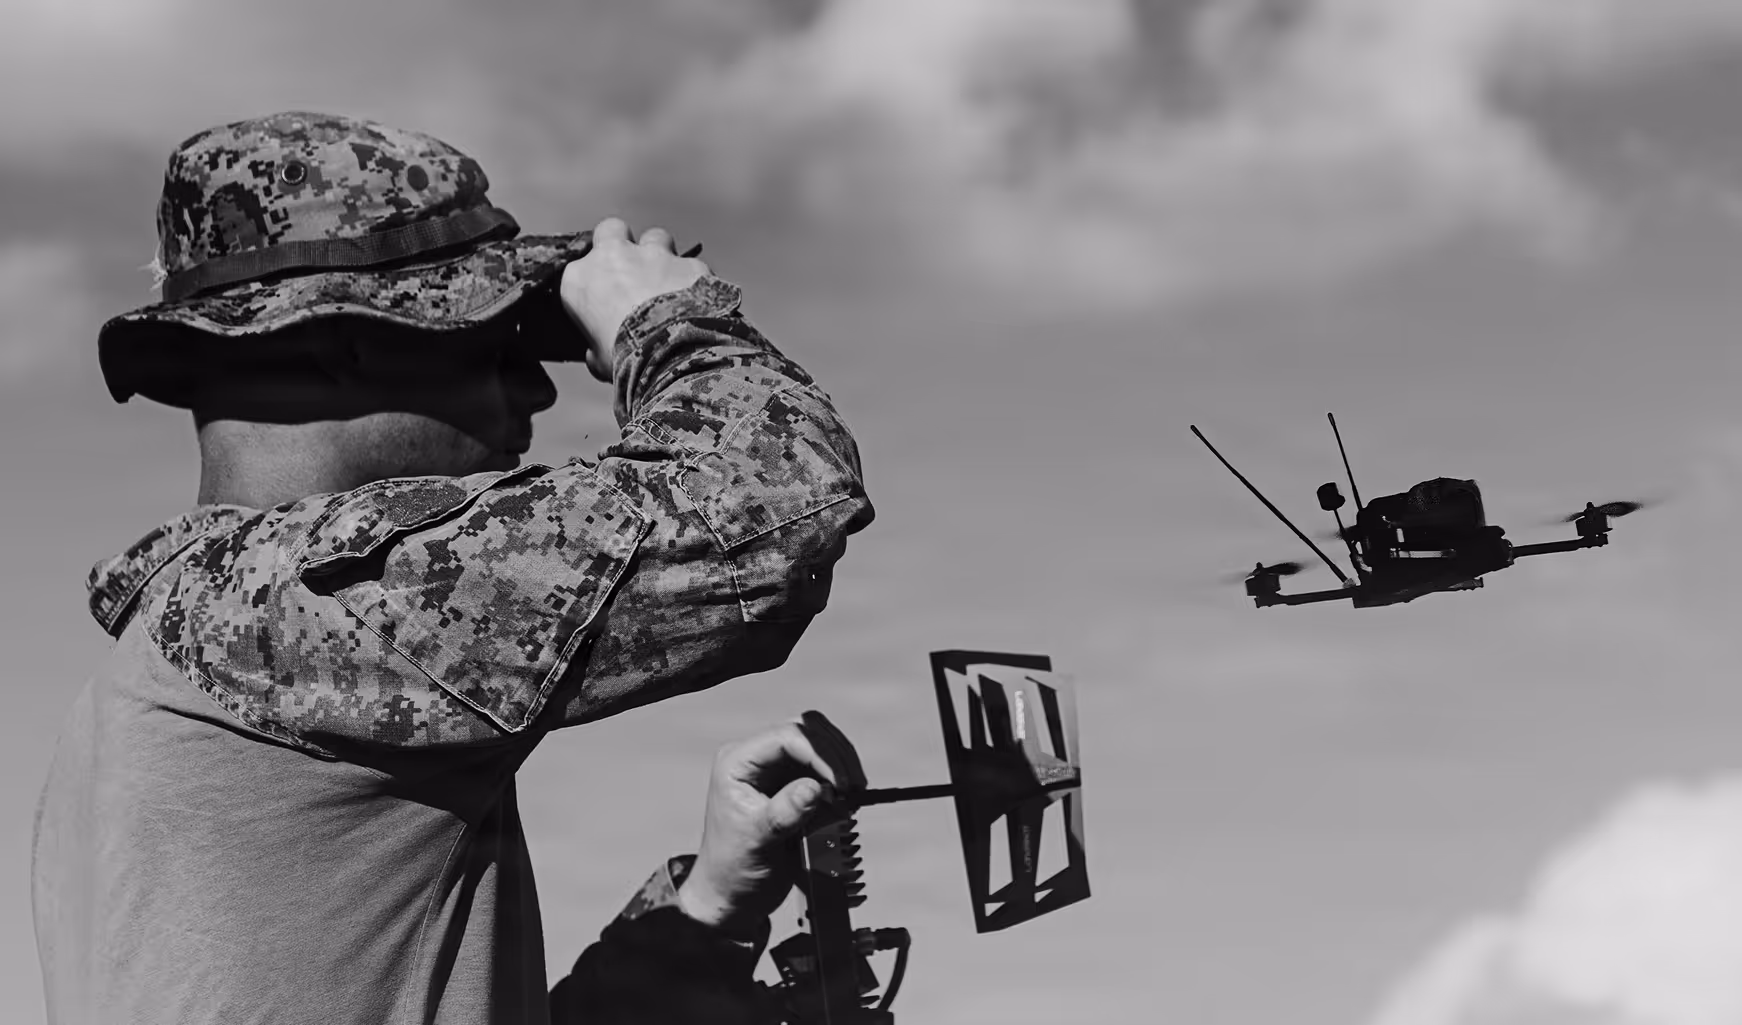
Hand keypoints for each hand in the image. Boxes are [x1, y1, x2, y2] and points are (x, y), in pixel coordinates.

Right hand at [559, 217, 708, 380]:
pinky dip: (693, 280)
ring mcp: (653, 255)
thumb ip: (595, 348)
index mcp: (581, 278)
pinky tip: (697, 301)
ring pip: (655, 237)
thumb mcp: (599, 360)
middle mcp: (614, 256)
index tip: (604, 300)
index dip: (595, 283)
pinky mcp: (689, 263)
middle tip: (631, 271)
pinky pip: (691, 266)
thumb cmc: (626, 358)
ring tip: (667, 284)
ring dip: (660, 255)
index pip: (580, 269)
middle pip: (611, 230)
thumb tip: (598, 354)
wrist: (670, 353)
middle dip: (621, 244)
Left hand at [677, 711, 867, 933]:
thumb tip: (816, 788)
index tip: (839, 783)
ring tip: (851, 796)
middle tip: (851, 788)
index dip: (818, 753)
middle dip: (835, 755)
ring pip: (822, 743)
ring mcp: (778, 769)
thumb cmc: (733, 868)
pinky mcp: (795, 783)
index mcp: (738, 763)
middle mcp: (758, 759)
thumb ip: (785, 812)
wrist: (733, 894)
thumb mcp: (756, 841)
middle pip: (808, 730)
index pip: (785, 737)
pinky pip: (827, 768)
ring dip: (843, 765)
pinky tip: (847, 801)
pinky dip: (842, 780)